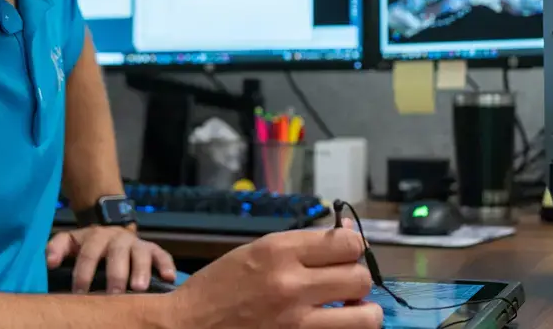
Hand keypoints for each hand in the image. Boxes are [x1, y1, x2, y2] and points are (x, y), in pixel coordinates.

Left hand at [45, 225, 175, 293]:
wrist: (111, 230)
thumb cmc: (89, 245)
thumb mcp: (71, 242)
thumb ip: (57, 248)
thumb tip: (49, 262)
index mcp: (95, 237)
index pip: (88, 254)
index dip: (83, 273)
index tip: (79, 293)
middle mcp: (117, 238)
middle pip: (117, 253)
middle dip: (115, 273)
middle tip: (114, 293)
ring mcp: (136, 243)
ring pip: (140, 254)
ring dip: (141, 271)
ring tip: (140, 288)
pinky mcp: (152, 248)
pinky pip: (162, 254)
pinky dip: (166, 265)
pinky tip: (170, 279)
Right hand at [164, 226, 382, 328]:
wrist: (187, 327)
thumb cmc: (219, 287)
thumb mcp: (255, 251)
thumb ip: (302, 244)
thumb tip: (349, 234)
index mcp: (279, 251)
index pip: (347, 243)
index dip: (353, 247)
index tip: (346, 254)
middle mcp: (291, 284)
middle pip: (360, 277)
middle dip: (356, 280)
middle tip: (343, 284)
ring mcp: (296, 322)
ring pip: (366, 317)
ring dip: (362, 312)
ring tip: (348, 310)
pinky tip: (333, 324)